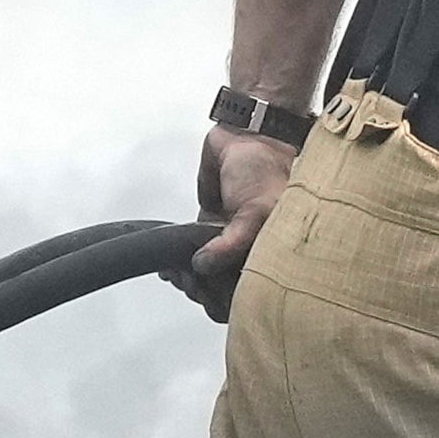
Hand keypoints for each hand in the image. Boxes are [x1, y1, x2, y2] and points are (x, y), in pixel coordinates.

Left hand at [180, 127, 298, 308]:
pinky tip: (169, 268)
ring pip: (204, 280)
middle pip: (223, 293)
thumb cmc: (267, 171)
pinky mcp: (207, 234)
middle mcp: (249, 255)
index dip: (226, 300)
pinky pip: (190, 258)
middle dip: (203, 291)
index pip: (247, 296)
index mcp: (269, 257)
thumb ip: (231, 244)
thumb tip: (204, 266)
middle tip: (191, 281)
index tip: (209, 291)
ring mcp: (227, 246)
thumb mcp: (255, 212)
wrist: (248, 137)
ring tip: (177, 274)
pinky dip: (177, 265)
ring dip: (187, 281)